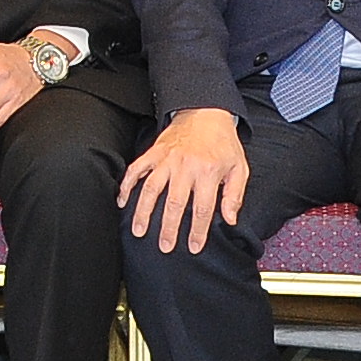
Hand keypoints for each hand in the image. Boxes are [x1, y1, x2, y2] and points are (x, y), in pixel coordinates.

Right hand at [120, 108, 248, 253]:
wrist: (206, 112)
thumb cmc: (223, 142)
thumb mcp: (239, 167)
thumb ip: (234, 195)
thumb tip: (230, 220)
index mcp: (208, 172)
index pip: (202, 208)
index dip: (198, 231)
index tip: (194, 247)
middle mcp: (185, 166)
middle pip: (174, 203)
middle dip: (168, 228)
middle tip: (164, 247)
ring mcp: (167, 159)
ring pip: (151, 189)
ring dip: (143, 211)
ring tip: (139, 231)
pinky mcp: (154, 152)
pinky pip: (136, 169)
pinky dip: (126, 185)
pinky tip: (121, 201)